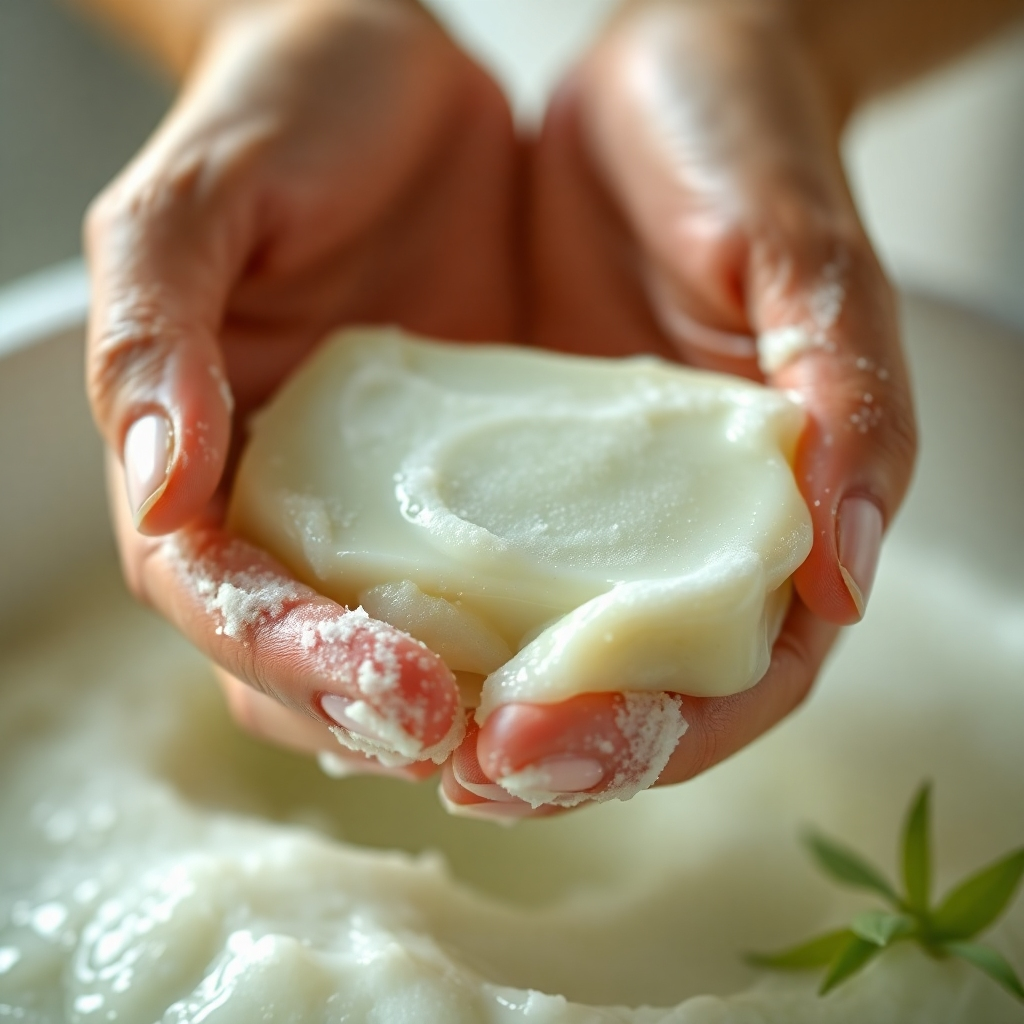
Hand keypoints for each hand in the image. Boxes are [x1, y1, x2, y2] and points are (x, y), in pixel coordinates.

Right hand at [86, 0, 520, 777]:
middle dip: (397, 726)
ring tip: (570, 738)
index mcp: (203, 469)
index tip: (404, 692)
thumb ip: (153, 333)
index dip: (300, 662)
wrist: (394, 77)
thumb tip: (161, 485)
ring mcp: (383, 516)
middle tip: (508, 751)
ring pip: (408, 666)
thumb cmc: (284, 118)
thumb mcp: (194, 202)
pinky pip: (502, 599)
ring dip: (481, 723)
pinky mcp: (475, 494)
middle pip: (312, 673)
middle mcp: (286, 516)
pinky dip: (541, 650)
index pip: (223, 603)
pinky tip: (603, 665)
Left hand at [441, 0, 916, 817]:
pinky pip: (454, 570)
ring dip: (455, 710)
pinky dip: (409, 619)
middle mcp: (672, 543)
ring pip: (527, 659)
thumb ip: (851, 406)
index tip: (538, 747)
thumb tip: (849, 574)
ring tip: (375, 727)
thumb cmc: (746, 158)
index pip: (728, 682)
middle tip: (448, 767)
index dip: (641, 735)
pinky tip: (346, 635)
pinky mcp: (501, 473)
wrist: (655, 86)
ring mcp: (581, 517)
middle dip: (535, 754)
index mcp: (772, 527)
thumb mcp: (807, 262)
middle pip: (616, 703)